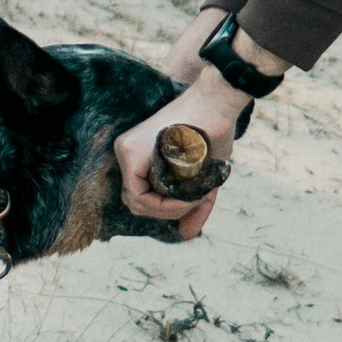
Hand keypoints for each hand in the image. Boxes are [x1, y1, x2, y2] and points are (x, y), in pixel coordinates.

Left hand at [115, 17, 281, 236]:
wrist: (215, 105)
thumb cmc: (212, 134)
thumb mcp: (203, 178)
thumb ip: (193, 205)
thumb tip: (187, 235)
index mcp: (138, 154)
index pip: (141, 196)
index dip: (164, 208)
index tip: (189, 202)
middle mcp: (126, 151)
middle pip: (135, 202)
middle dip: (165, 211)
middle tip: (190, 203)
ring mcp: (125, 151)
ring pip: (136, 203)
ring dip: (167, 209)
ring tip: (192, 197)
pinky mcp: (130, 153)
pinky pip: (139, 196)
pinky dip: (162, 204)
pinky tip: (184, 196)